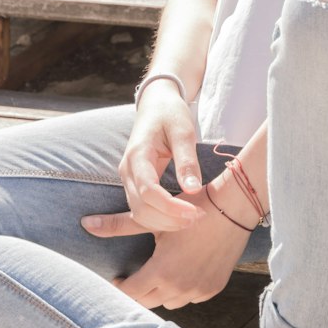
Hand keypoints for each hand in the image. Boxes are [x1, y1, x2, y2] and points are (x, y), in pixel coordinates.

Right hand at [80, 80, 203, 241]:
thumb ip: (187, 160)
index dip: (171, 207)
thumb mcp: (183, 131)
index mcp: (138, 155)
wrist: (156, 104)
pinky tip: (181, 216)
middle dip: (169, 219)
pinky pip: (142, 209)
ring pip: (139, 213)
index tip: (196, 212)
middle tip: (199, 217)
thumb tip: (193, 189)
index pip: (148, 191)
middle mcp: (127, 170)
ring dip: (165, 222)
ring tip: (193, 218)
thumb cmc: (170, 114)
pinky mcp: (134, 184)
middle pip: (141, 208)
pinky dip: (160, 218)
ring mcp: (128, 178)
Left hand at [113, 187, 248, 308]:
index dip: (119, 287)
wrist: (231, 208)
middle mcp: (180, 288)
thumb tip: (85, 224)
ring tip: (157, 274)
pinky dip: (182, 290)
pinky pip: (190, 298)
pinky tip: (181, 273)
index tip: (117, 277)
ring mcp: (198, 291)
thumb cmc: (189, 209)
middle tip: (132, 277)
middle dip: (137, 292)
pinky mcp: (213, 289)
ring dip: (160, 292)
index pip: (130, 294)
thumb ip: (118, 226)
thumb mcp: (153, 220)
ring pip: (170, 303)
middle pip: (147, 302)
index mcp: (161, 272)